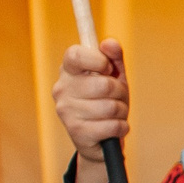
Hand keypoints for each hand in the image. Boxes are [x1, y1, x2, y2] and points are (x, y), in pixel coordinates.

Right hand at [52, 39, 129, 182]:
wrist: (99, 140)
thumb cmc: (106, 101)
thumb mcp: (113, 77)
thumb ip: (113, 58)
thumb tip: (110, 43)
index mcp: (69, 71)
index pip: (76, 54)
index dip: (98, 60)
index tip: (108, 68)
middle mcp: (61, 89)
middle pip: (103, 84)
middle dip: (120, 92)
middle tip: (116, 98)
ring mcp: (66, 111)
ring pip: (111, 107)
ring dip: (122, 112)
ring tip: (114, 114)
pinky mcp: (76, 132)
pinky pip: (113, 125)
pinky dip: (121, 127)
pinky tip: (113, 128)